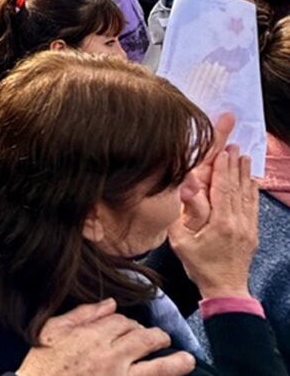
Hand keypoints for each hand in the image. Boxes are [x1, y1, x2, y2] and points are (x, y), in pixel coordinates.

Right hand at [18, 299, 193, 375]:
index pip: (122, 321)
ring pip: (159, 367)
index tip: (130, 327)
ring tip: (188, 360)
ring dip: (176, 362)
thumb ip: (81, 315)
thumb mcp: (51, 330)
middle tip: (162, 339)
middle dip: (157, 337)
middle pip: (145, 339)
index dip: (129, 322)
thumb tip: (109, 303)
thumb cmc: (41, 363)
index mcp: (93, 335)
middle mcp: (112, 356)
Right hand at [168, 129, 257, 299]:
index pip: (222, 189)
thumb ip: (183, 214)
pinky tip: (251, 181)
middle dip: (234, 166)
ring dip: (245, 175)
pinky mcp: (252, 233)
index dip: (222, 169)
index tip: (222, 150)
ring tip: (244, 157)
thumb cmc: (200, 266)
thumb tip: (186, 190)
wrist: (225, 288)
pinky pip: (253, 207)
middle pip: (237, 188)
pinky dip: (252, 191)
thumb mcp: (181, 241)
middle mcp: (238, 223)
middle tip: (234, 146)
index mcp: (221, 224)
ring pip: (247, 196)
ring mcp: (248, 228)